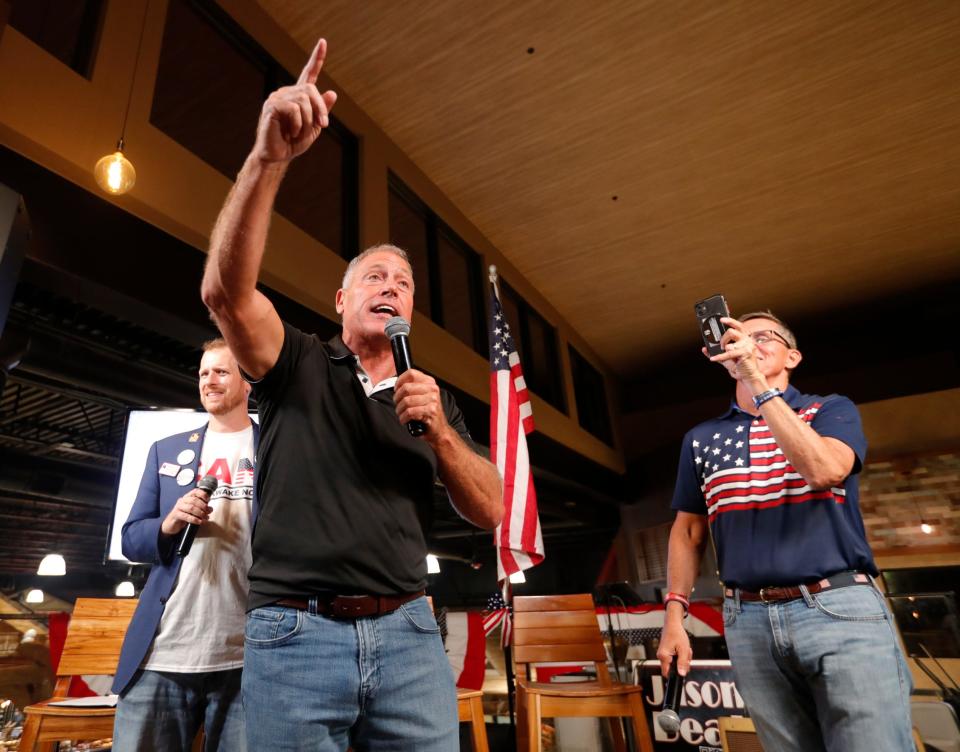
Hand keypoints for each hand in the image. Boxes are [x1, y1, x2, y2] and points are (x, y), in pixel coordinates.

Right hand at [160, 488, 213, 535]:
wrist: (171, 524)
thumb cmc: (183, 516)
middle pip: (194, 500)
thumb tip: (210, 509)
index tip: (208, 500)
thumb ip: (202, 508)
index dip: (203, 494)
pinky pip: (186, 516)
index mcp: (187, 497)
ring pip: (191, 508)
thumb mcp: (193, 511)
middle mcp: (182, 500)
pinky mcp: (176, 515)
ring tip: (205, 518)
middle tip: (208, 512)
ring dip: (200, 513)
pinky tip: (200, 522)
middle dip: (203, 506)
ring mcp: (178, 507)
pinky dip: (195, 519)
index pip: (195, 491)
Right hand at [252, 39, 337, 164]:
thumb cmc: (293, 142)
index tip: (323, 42)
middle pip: (311, 90)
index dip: (317, 58)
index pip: (309, 73)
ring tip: (300, 132)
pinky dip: (298, 123)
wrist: (277, 156)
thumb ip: (322, 111)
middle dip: (320, 109)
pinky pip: (293, 109)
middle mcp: (287, 92)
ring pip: (304, 100)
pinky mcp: (271, 106)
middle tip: (323, 125)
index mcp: (299, 96)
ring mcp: (278, 97)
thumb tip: (332, 92)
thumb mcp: (314, 127)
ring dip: (308, 120)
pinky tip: (292, 132)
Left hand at [394, 369, 449, 441]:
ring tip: (401, 413)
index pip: (411, 373)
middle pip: (406, 388)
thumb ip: (412, 388)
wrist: (439, 429)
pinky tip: (405, 419)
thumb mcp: (421, 396)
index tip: (396, 389)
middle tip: (398, 404)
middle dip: (397, 398)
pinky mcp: (431, 411)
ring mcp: (433, 400)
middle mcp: (433, 389)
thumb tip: (397, 384)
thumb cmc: (427, 413)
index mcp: (430, 382)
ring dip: (399, 410)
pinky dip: (404, 417)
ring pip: (406, 401)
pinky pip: (410, 412)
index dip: (400, 381)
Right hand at [657, 619, 693, 676]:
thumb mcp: (684, 649)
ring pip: (675, 663)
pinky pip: (674, 658)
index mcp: (663, 656)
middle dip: (682, 664)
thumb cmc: (677, 634)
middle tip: (686, 655)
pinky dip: (680, 655)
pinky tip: (682, 649)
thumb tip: (682, 674)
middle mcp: (661, 656)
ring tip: (684, 650)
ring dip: (682, 659)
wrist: (673, 623)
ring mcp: (662, 654)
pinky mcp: (665, 652)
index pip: (667, 674)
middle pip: (673, 669)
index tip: (683, 668)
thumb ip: (683, 663)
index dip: (676, 674)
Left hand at [704, 317, 763, 384]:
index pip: (738, 326)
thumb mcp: (725, 357)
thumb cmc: (739, 365)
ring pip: (730, 342)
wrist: (748, 376)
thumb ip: (716, 352)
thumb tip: (704, 349)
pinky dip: (720, 356)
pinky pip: (729, 352)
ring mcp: (748, 346)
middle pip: (732, 332)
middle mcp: (747, 340)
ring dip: (723, 348)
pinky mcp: (746, 353)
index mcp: (744, 338)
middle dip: (723, 338)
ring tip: (723, 353)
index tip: (721, 319)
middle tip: (721, 346)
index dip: (730, 321)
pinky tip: (714, 358)